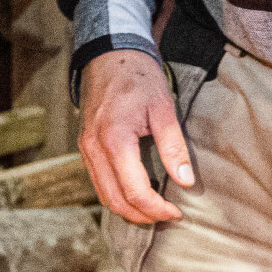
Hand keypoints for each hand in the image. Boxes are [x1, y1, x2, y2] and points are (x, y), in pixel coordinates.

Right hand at [77, 50, 191, 225]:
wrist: (108, 56)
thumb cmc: (138, 77)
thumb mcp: (163, 107)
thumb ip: (173, 145)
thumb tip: (186, 180)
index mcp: (114, 140)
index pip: (134, 191)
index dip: (156, 208)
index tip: (176, 212)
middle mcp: (94, 148)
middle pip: (115, 200)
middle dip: (142, 215)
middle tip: (167, 216)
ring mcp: (85, 149)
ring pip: (104, 195)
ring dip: (128, 209)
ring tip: (155, 209)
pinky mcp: (85, 147)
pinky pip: (98, 182)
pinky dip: (117, 195)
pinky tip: (137, 193)